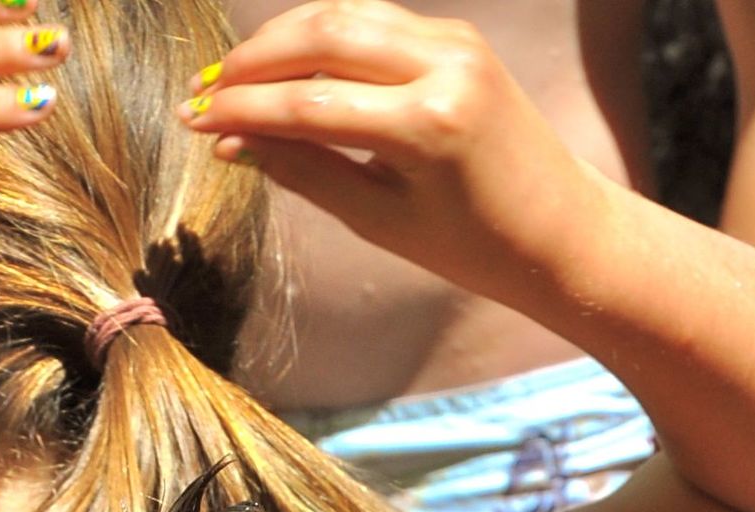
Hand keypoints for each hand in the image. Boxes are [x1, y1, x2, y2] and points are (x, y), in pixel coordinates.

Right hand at [183, 3, 595, 303]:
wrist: (560, 229)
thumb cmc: (473, 246)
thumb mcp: (382, 221)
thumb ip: (308, 173)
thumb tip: (234, 144)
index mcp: (428, 127)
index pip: (311, 104)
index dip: (243, 111)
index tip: (194, 122)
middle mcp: (444, 67)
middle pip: (322, 36)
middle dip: (254, 62)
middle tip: (203, 93)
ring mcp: (453, 42)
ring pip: (344, 15)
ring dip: (281, 40)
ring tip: (233, 78)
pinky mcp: (455, 35)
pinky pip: (373, 21)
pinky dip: (322, 36)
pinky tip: (285, 65)